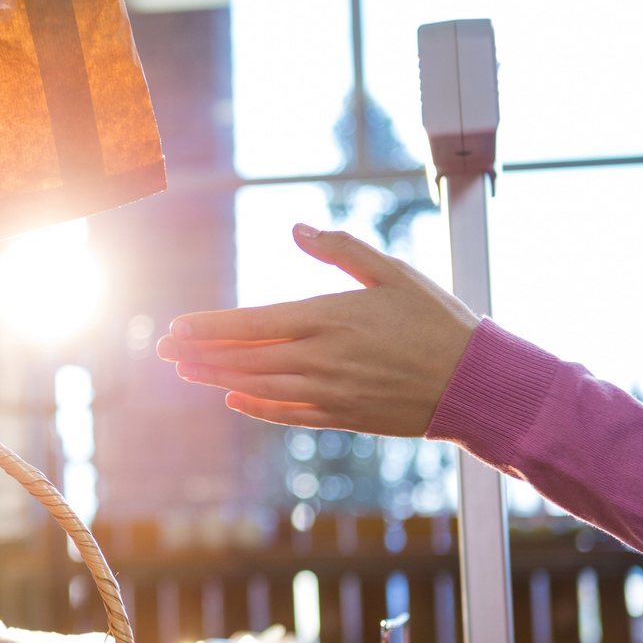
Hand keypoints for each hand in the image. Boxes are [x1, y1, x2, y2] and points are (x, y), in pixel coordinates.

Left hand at [156, 223, 480, 436]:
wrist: (477, 383)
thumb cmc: (437, 320)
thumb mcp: (392, 272)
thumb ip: (341, 248)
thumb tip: (297, 226)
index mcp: (328, 318)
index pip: (251, 323)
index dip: (209, 327)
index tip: (175, 327)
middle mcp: (320, 358)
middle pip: (244, 357)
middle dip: (200, 354)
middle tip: (164, 351)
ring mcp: (329, 392)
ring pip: (258, 386)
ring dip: (218, 378)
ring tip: (186, 372)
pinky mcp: (342, 417)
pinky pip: (287, 414)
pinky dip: (257, 408)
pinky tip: (234, 400)